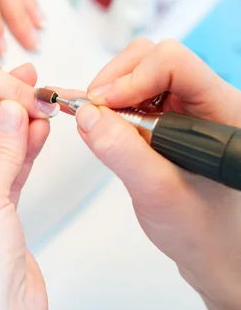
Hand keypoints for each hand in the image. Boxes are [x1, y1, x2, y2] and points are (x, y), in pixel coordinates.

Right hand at [76, 39, 240, 309]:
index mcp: (222, 109)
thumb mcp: (157, 193)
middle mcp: (207, 99)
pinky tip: (100, 125)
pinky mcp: (171, 115)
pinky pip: (136, 92)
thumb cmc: (201, 230)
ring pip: (142, 70)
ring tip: (99, 125)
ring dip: (112, 93)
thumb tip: (87, 114)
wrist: (210, 250)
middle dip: (117, 82)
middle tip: (94, 114)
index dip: (133, 78)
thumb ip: (121, 151)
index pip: (174, 62)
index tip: (103, 106)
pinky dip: (112, 104)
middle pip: (154, 58)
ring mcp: (189, 106)